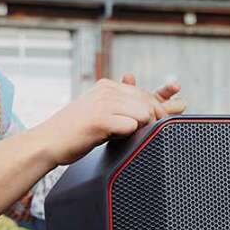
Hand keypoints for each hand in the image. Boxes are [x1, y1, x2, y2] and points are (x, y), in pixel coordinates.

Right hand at [40, 74, 185, 164]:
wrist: (47, 142)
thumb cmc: (76, 132)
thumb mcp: (102, 114)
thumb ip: (126, 108)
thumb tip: (159, 106)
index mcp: (107, 86)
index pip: (143, 91)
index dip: (164, 96)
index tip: (181, 99)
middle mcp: (106, 90)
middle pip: (147, 103)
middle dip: (158, 118)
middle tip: (157, 131)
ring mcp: (103, 103)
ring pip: (143, 113)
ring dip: (143, 128)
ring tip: (125, 136)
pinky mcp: (100, 119)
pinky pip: (131, 126)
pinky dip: (130, 134)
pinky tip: (118, 137)